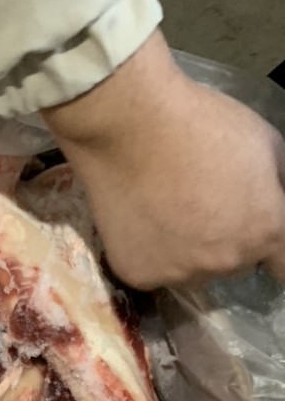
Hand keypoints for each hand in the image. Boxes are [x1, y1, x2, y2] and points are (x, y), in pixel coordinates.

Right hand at [41, 31, 284, 288]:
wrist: (130, 127)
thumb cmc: (202, 124)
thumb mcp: (266, 144)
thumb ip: (278, 186)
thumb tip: (276, 203)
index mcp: (264, 232)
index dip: (272, 248)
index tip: (258, 235)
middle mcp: (225, 264)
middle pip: (236, 265)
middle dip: (229, 241)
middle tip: (204, 206)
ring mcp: (179, 274)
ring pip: (193, 270)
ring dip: (188, 251)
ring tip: (168, 212)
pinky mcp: (139, 276)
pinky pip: (154, 270)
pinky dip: (150, 252)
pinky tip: (142, 219)